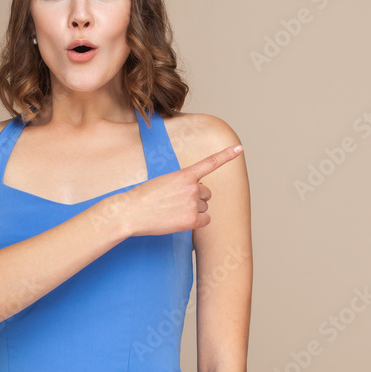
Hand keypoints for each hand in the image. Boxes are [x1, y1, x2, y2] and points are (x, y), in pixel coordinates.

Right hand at [121, 144, 243, 236]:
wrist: (130, 212)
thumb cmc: (143, 197)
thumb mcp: (164, 181)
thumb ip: (182, 183)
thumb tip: (197, 194)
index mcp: (184, 174)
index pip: (210, 163)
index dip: (227, 155)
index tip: (240, 148)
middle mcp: (193, 187)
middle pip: (207, 193)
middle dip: (197, 198)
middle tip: (177, 202)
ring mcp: (193, 204)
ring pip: (205, 208)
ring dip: (194, 210)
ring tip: (173, 211)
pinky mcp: (192, 220)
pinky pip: (205, 221)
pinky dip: (196, 223)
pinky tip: (179, 221)